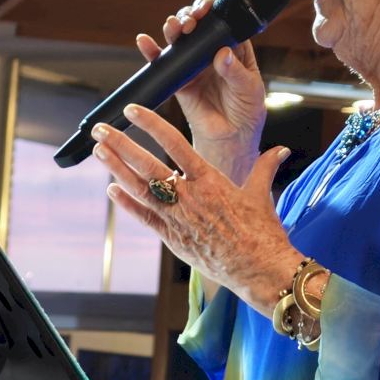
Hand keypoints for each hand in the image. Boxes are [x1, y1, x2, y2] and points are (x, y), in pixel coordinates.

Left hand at [92, 103, 302, 316]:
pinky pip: (146, 217)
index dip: (152, 125)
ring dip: (117, 169)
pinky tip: (112, 190)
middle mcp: (190, 196)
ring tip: (100, 151)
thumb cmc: (262, 232)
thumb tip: (280, 150)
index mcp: (211, 180)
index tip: (133, 111)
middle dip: (122, 145)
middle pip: (148, 165)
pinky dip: (128, 204)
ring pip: (141, 189)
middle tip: (100, 130)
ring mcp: (179, 218)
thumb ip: (265, 167)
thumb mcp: (261, 194)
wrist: (259, 268)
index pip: (175, 143)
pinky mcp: (173, 238)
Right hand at [135, 0, 265, 184]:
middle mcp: (212, 51)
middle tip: (189, 21)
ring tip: (173, 26)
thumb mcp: (249, 90)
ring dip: (173, 28)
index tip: (206, 10)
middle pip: (198, 25)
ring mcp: (194, 64)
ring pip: (180, 39)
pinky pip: (164, 62)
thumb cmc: (247, 111)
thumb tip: (222, 53)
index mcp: (235, 47)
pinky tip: (145, 41)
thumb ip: (236, 72)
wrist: (232, 139)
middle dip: (190, 16)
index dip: (212, 10)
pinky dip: (152, 51)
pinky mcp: (179, 80)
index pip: (222, 21)